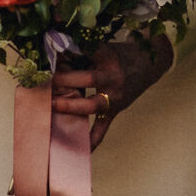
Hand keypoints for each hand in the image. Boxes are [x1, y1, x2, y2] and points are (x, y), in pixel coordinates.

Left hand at [53, 35, 172, 150]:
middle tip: (47, 80)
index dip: (68, 52)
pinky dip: (93, 140)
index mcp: (108, 57)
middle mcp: (113, 77)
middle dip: (66, 79)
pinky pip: (103, 127)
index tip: (51, 54)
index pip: (87, 51)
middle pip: (90, 78)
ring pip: (93, 104)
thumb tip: (53, 48)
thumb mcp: (102, 45)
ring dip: (71, 106)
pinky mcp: (115, 110)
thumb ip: (80, 48)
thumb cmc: (119, 54)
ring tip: (51, 105)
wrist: (148, 64)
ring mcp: (115, 96)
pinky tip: (81, 149)